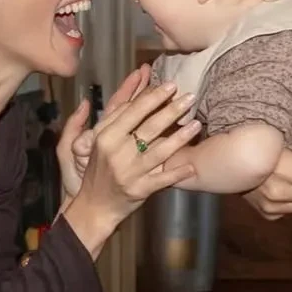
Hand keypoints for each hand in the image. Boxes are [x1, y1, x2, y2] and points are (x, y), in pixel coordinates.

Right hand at [62, 82, 199, 257]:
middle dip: (172, 110)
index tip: (170, 85)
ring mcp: (129, 172)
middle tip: (190, 97)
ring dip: (180, 137)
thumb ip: (112, 119)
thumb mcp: (96, 142)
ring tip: (197, 124)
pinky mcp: (139, 190)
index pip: (132, 111)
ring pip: (159, 151)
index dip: (153, 97)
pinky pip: (162, 179)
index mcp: (105, 137)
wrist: (94, 206)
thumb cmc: (98, 169)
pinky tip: (193, 165)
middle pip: (149, 127)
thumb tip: (130, 95)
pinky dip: (178, 172)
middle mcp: (117, 153)